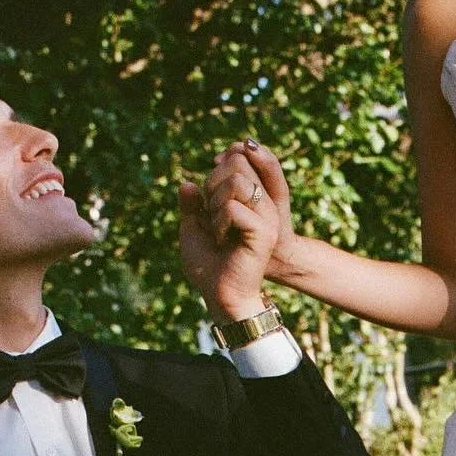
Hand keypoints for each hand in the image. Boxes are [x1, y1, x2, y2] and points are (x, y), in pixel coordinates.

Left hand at [178, 143, 289, 321]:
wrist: (220, 296)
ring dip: (216, 203)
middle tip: (211, 215)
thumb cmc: (209, 266)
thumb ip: (192, 202)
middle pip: (237, 164)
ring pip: (237, 181)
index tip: (208, 204)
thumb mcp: (193, 226)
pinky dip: (218, 221)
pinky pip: (234, 207)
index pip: (237, 159)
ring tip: (217, 227)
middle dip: (213, 185)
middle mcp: (263, 206)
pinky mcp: (265, 232)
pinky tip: (221, 240)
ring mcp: (267, 218)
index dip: (215, 173)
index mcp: (251, 201)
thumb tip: (189, 184)